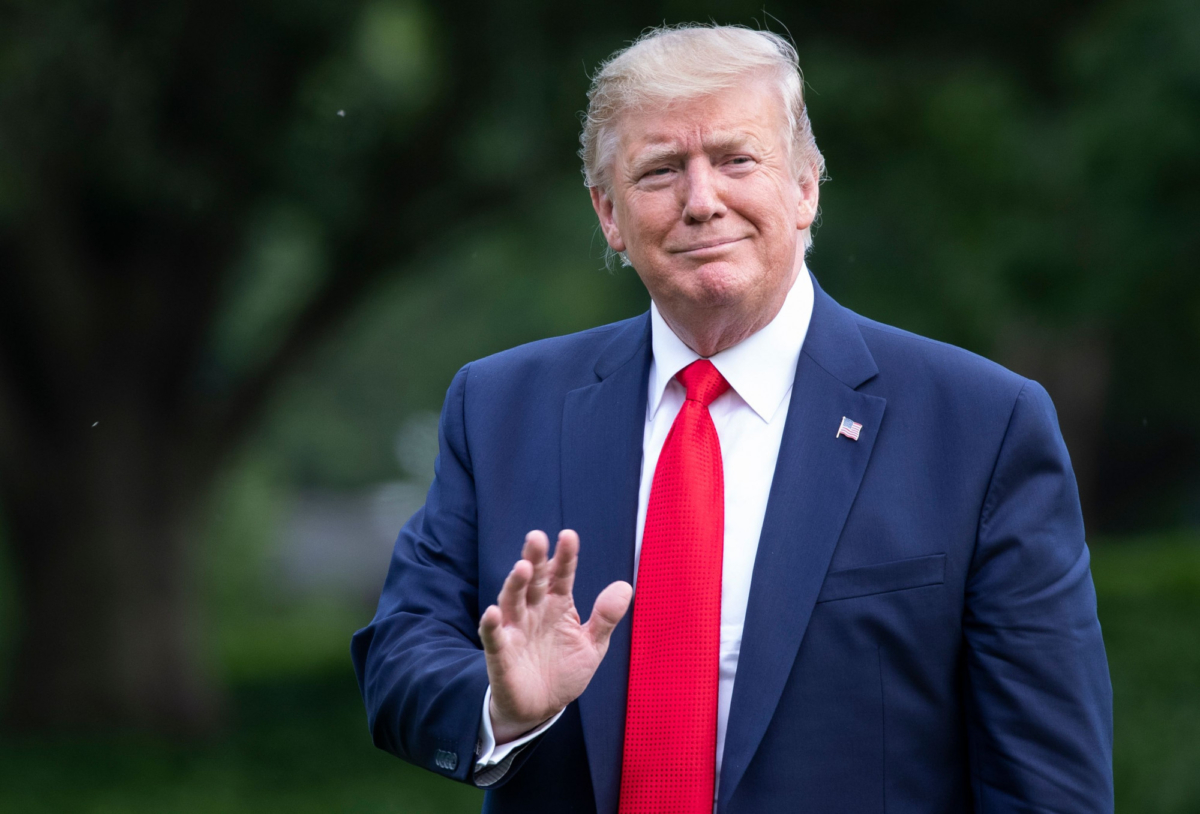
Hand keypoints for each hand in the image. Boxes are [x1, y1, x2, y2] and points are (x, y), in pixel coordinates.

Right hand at [478, 529, 632, 743]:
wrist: (542, 707)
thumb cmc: (565, 670)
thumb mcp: (593, 645)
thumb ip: (606, 617)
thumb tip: (625, 586)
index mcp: (558, 605)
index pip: (561, 576)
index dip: (565, 557)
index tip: (569, 536)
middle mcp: (534, 611)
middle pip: (533, 580)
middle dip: (535, 559)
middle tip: (536, 537)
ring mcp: (515, 630)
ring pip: (512, 601)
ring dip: (514, 584)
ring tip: (521, 567)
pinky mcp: (500, 654)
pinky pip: (494, 637)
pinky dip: (490, 625)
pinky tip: (492, 611)